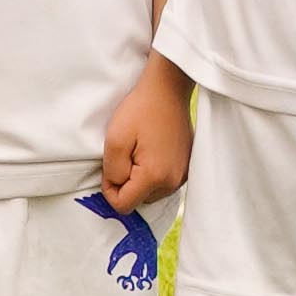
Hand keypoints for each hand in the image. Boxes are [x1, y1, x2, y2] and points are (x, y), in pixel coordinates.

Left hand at [96, 67, 193, 216]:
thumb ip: (113, 172)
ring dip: (140, 178)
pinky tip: (152, 151)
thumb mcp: (115, 140)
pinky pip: (163, 182)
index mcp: (155, 177)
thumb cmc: (140, 110)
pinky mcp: (186, 168)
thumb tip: (117, 187)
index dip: (109, 189)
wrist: (168, 89)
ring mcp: (182, 175)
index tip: (110, 166)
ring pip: (150, 193)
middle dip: (126, 183)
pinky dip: (153, 173)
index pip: (124, 206)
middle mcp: (173, 182)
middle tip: (126, 153)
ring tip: (139, 150)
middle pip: (138, 200)